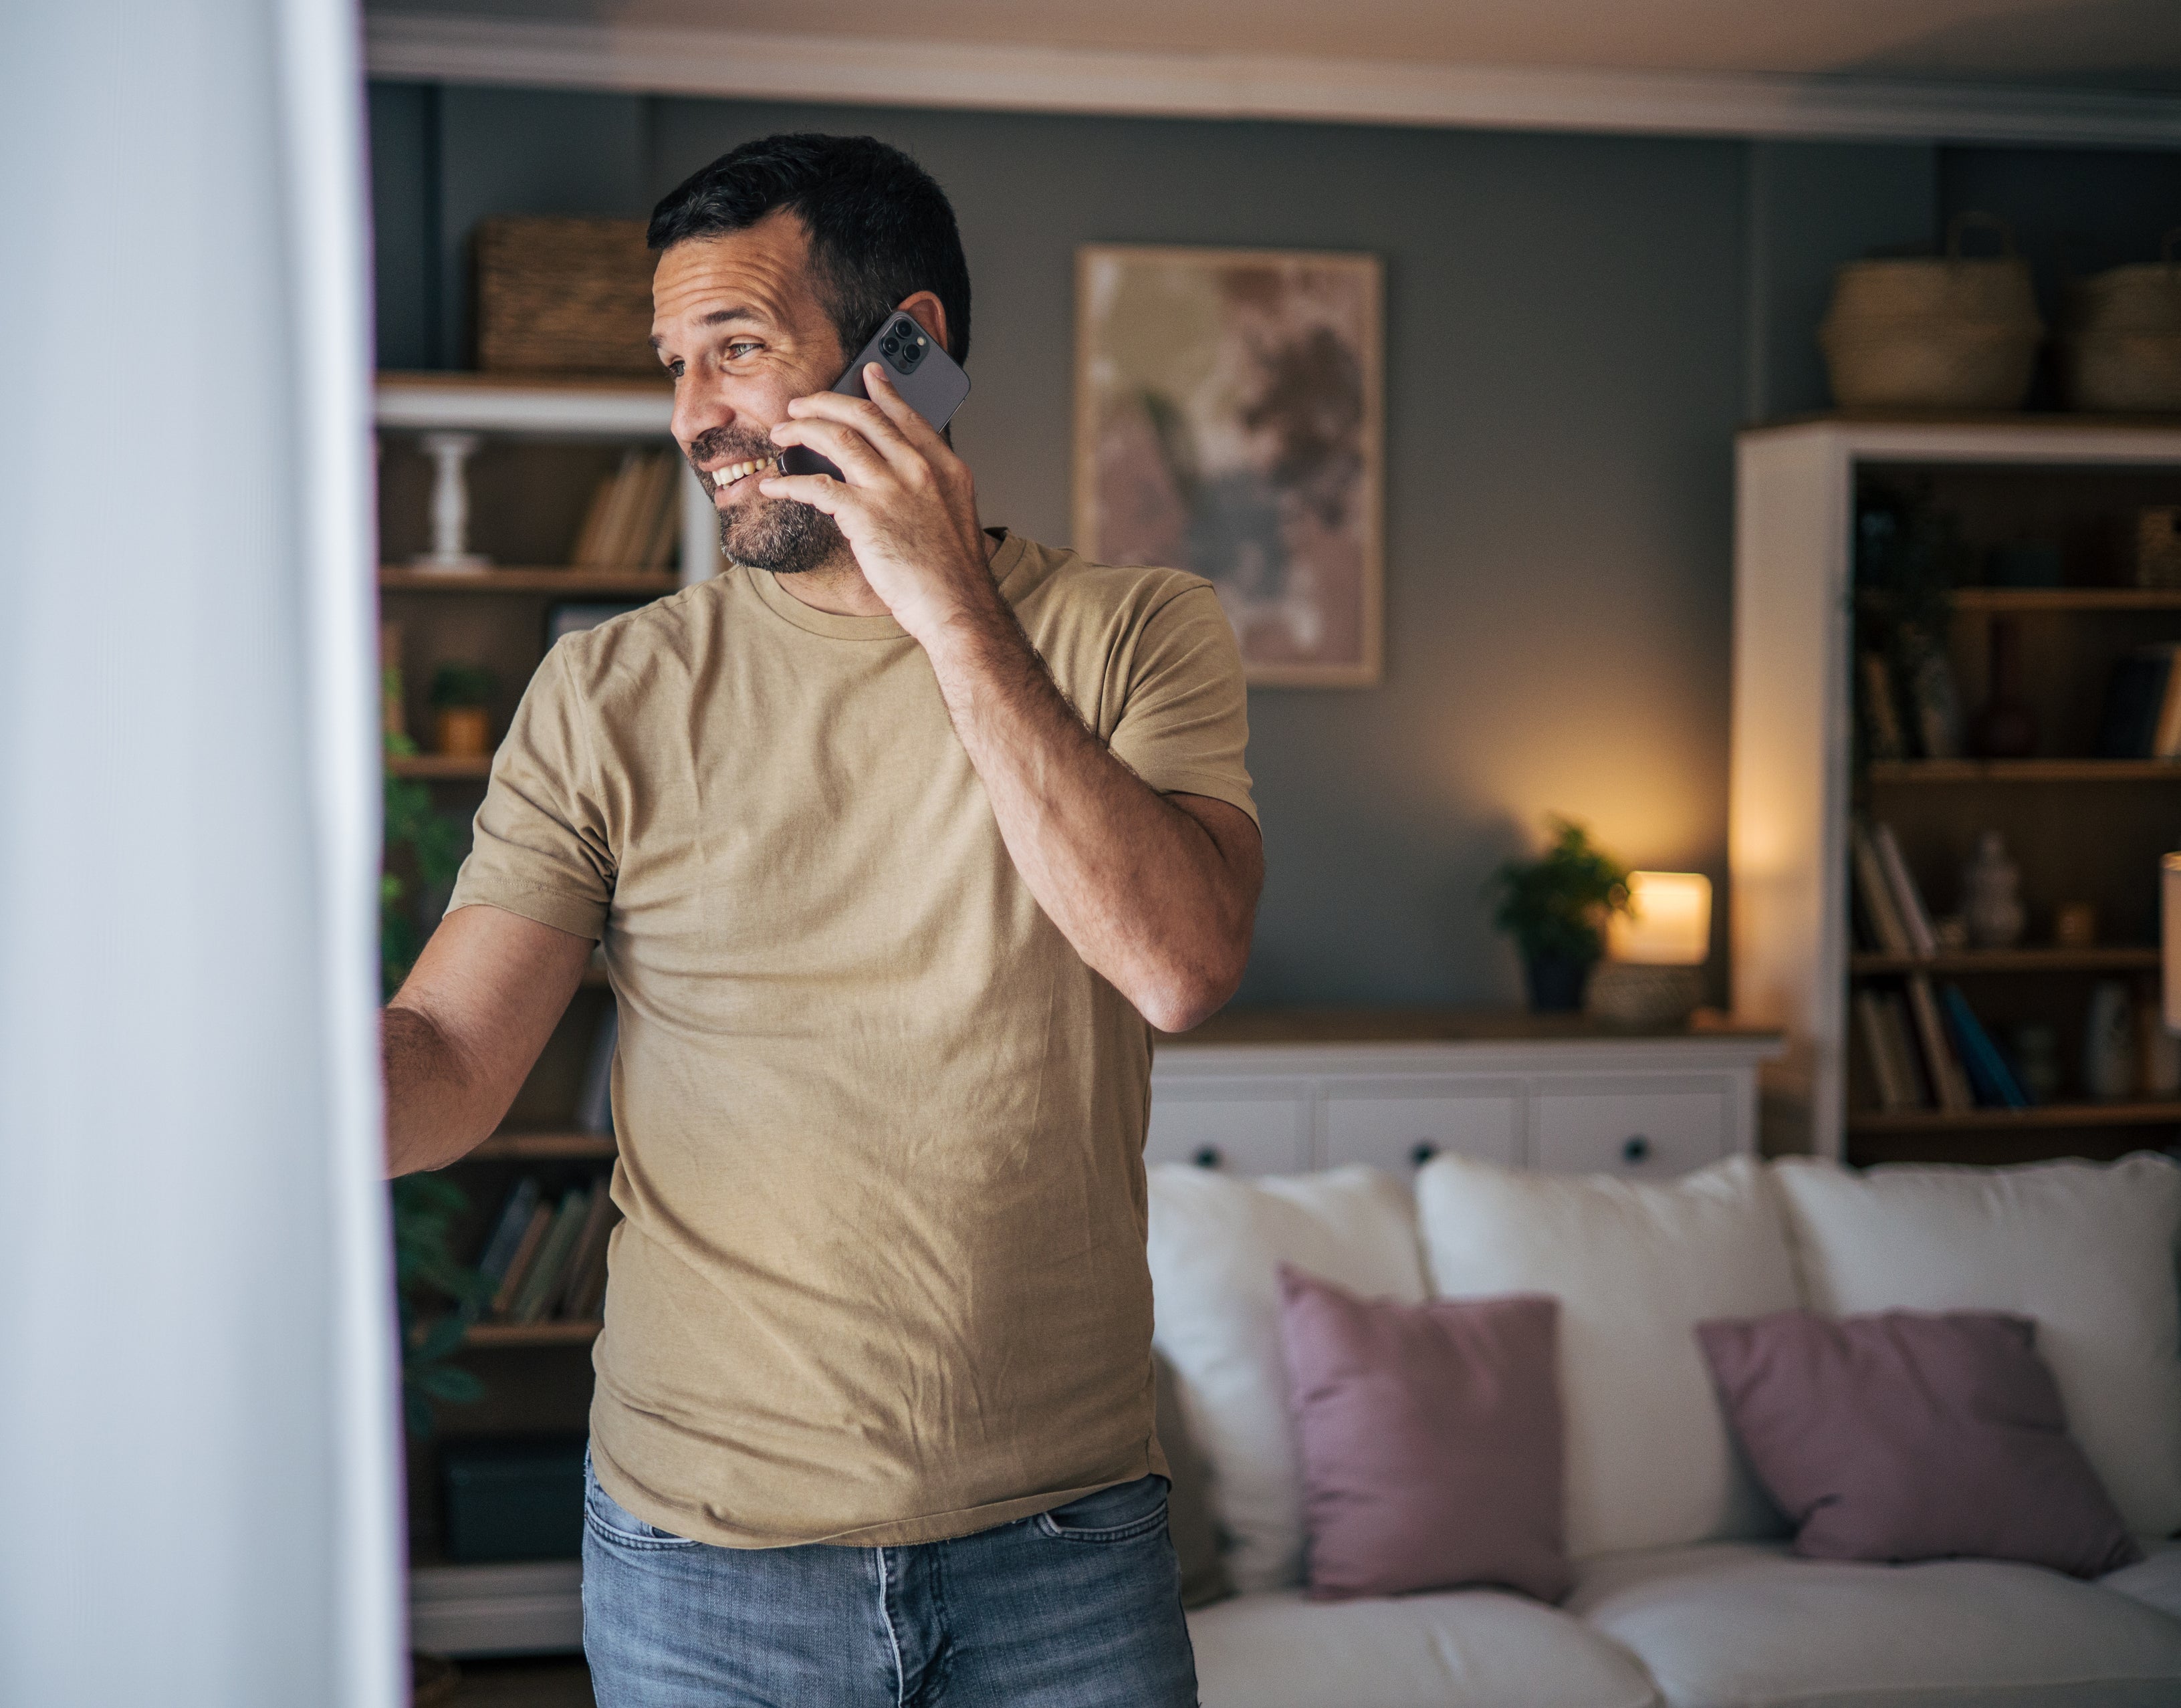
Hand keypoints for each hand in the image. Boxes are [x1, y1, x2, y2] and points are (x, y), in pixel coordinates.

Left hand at [759, 364, 1000, 647]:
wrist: (959, 607)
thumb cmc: (954, 573)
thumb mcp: (955, 514)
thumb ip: (929, 486)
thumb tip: (893, 473)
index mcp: (946, 467)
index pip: (908, 415)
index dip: (883, 391)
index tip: (867, 373)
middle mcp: (920, 469)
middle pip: (865, 416)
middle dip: (825, 403)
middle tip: (802, 405)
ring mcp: (892, 489)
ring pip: (836, 438)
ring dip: (801, 431)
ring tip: (781, 434)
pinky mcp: (865, 516)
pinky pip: (816, 487)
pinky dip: (788, 483)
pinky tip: (774, 486)